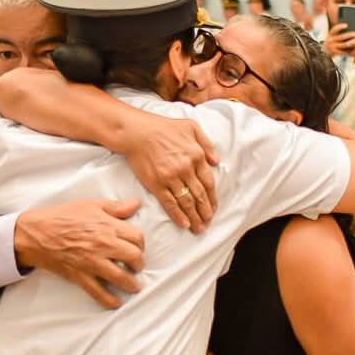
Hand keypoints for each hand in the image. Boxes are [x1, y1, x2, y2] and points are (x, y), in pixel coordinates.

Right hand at [13, 199, 144, 309]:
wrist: (36, 232)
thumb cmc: (62, 216)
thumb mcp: (91, 205)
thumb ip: (116, 207)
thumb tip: (136, 204)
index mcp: (107, 226)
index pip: (137, 237)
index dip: (140, 244)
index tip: (138, 247)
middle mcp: (103, 245)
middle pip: (134, 257)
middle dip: (139, 264)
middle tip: (136, 266)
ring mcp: (92, 262)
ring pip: (121, 277)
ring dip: (131, 284)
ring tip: (133, 286)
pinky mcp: (80, 276)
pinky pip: (99, 292)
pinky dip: (109, 300)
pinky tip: (116, 303)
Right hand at [116, 114, 218, 231]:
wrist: (138, 132)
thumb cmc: (163, 127)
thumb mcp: (191, 127)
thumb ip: (207, 143)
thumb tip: (216, 161)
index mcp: (196, 156)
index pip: (209, 182)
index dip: (212, 198)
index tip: (214, 207)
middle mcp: (185, 168)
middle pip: (200, 195)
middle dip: (205, 211)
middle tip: (208, 222)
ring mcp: (171, 178)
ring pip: (187, 202)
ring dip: (194, 217)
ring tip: (199, 227)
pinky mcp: (157, 184)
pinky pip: (170, 203)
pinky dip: (178, 215)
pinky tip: (184, 223)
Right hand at [325, 23, 354, 56]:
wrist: (325, 51)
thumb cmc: (333, 41)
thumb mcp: (334, 36)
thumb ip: (341, 32)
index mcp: (330, 34)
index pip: (334, 29)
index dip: (340, 27)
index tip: (347, 25)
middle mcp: (330, 40)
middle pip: (341, 37)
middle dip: (348, 35)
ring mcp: (332, 47)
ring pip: (344, 45)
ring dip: (351, 42)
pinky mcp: (334, 53)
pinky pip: (344, 50)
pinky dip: (350, 49)